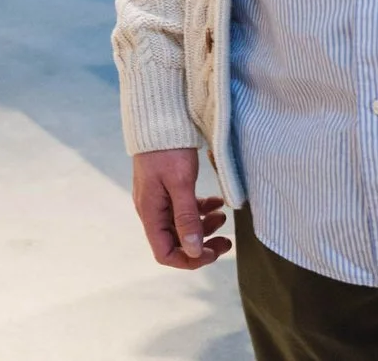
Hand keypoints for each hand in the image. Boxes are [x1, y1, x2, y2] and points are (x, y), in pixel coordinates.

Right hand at [131, 148, 231, 270]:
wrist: (159, 117)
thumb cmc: (168, 149)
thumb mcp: (180, 183)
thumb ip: (186, 218)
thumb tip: (193, 251)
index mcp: (150, 213)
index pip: (164, 253)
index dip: (189, 260)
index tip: (212, 252)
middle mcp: (152, 210)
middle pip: (176, 242)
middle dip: (202, 245)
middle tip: (227, 241)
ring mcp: (159, 199)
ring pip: (182, 226)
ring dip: (204, 227)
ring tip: (224, 216)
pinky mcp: (167, 188)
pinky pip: (184, 209)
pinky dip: (202, 210)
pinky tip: (216, 202)